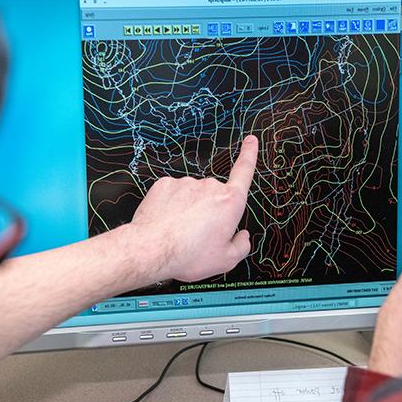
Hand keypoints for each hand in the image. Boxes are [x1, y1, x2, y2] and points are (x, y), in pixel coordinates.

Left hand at [130, 135, 258, 282]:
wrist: (151, 250)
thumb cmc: (188, 255)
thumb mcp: (226, 260)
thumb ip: (241, 246)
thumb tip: (243, 237)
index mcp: (229, 202)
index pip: (244, 172)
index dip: (249, 155)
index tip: (250, 141)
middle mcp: (209, 187)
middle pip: (214, 196)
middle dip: (210, 211)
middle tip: (199, 234)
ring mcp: (185, 183)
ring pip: (192, 195)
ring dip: (189, 209)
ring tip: (180, 231)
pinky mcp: (165, 184)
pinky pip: (173, 194)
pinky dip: (172, 206)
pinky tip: (167, 221)